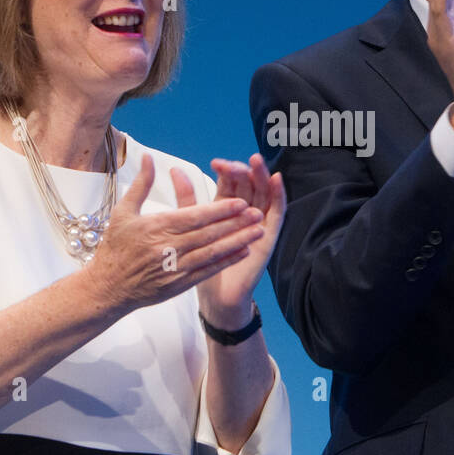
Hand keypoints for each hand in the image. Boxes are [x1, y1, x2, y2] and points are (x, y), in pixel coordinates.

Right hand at [80, 153, 264, 319]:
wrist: (107, 288)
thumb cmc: (115, 248)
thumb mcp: (123, 212)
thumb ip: (141, 184)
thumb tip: (149, 157)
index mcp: (156, 227)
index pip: (195, 216)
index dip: (220, 210)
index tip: (240, 202)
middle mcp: (168, 248)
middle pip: (208, 233)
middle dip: (236, 223)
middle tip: (258, 213)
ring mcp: (175, 268)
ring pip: (213, 252)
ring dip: (238, 241)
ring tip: (258, 231)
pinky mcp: (180, 284)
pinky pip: (208, 271)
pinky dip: (227, 261)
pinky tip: (243, 251)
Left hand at [192, 153, 285, 327]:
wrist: (216, 294)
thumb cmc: (202, 262)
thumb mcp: (191, 226)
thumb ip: (186, 198)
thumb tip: (174, 170)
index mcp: (225, 209)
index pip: (230, 183)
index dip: (226, 171)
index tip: (217, 163)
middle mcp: (244, 213)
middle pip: (248, 184)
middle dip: (243, 171)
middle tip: (235, 164)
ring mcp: (258, 223)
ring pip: (263, 193)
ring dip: (261, 175)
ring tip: (256, 161)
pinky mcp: (269, 235)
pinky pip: (277, 212)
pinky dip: (279, 194)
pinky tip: (276, 179)